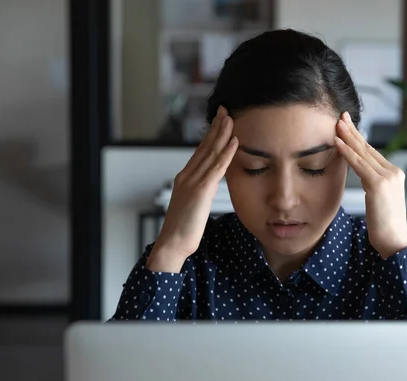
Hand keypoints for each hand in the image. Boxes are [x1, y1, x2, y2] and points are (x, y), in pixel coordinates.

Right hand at [147, 106, 238, 272]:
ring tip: (231, 118)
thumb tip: (209, 185)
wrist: (172, 244)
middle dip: (215, 127)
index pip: (200, 152)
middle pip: (204, 146)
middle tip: (224, 110)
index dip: (210, 135)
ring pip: (210, 153)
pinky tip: (234, 141)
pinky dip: (226, 153)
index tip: (219, 121)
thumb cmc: (183, 229)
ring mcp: (193, 182)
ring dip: (222, 134)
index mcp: (185, 178)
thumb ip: (200, 191)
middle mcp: (187, 176)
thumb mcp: (192, 205)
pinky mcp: (201, 191)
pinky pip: (217, 168)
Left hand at [334, 112, 406, 258]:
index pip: (372, 152)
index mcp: (394, 174)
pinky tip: (337, 143)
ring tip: (336, 125)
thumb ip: (372, 184)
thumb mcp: (379, 200)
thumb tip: (361, 174)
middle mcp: (393, 172)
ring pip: (363, 153)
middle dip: (353, 131)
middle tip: (341, 116)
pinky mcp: (379, 184)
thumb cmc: (384, 226)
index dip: (358, 139)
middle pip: (368, 147)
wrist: (394, 242)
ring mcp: (387, 177)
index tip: (347, 127)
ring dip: (347, 137)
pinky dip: (346, 153)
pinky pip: (358, 165)